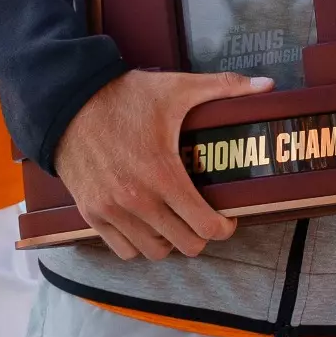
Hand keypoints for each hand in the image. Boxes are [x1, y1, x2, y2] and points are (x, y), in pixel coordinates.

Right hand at [54, 69, 272, 259]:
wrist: (68, 101)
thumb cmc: (125, 96)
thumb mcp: (177, 88)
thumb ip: (224, 87)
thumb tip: (267, 85)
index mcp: (163, 174)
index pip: (205, 226)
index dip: (224, 227)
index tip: (227, 218)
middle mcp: (138, 200)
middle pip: (185, 246)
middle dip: (201, 235)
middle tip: (203, 218)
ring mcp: (112, 211)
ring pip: (154, 252)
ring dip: (170, 241)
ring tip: (175, 221)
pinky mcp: (92, 213)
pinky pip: (123, 249)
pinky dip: (139, 243)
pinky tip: (147, 224)